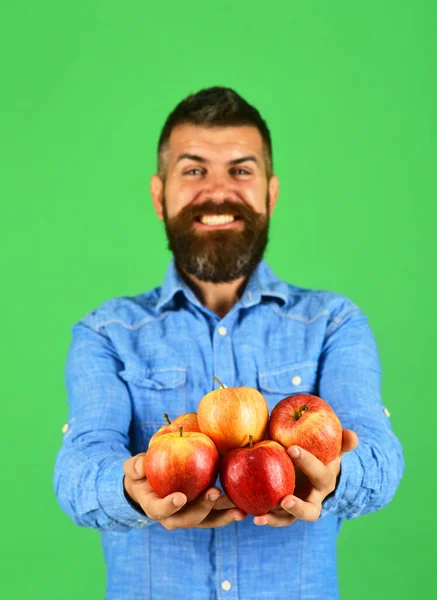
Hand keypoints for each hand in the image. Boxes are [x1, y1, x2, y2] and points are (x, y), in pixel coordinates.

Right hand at [123, 454, 245, 529]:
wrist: (149, 485)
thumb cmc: (141, 474)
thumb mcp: (134, 468)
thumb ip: (135, 466)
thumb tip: (141, 464)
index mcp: (154, 506)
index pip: (160, 510)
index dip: (169, 506)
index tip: (180, 497)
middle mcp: (172, 517)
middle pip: (188, 518)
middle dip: (203, 508)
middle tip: (215, 493)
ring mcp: (188, 516)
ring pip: (207, 521)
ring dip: (223, 516)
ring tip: (239, 511)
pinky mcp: (202, 512)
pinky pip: (216, 515)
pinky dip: (229, 512)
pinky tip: (244, 508)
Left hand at [253, 429, 357, 526]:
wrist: (317, 475)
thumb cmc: (323, 457)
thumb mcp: (334, 449)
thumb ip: (343, 442)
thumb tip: (351, 434)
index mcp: (325, 480)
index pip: (320, 473)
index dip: (308, 462)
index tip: (291, 449)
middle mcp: (314, 498)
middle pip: (310, 510)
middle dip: (298, 507)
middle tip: (285, 500)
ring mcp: (299, 508)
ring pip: (291, 520)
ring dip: (276, 520)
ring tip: (260, 518)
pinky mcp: (286, 512)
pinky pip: (276, 519)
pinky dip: (266, 518)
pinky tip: (252, 516)